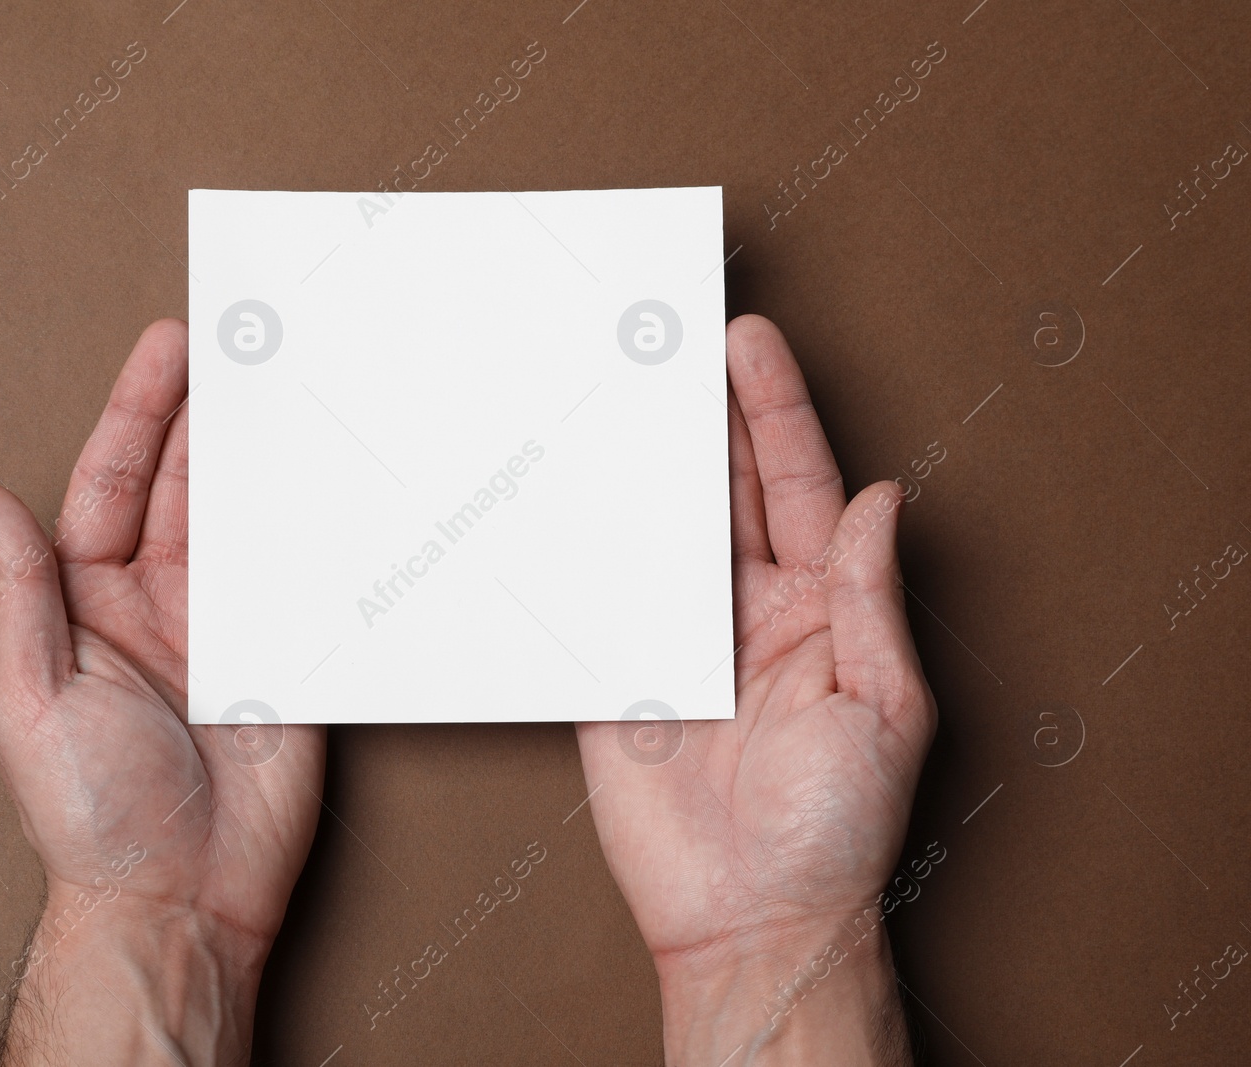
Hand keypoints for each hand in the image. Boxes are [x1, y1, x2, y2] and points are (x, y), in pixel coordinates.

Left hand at [0, 320, 324, 1065]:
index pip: (115, 485)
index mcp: (89, 604)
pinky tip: (335, 481)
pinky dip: (321, 532)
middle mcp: (160, 605)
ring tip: (292, 385)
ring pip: (249, 522)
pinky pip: (304, 582)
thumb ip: (21, 595)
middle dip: (211, 413)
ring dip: (268, 457)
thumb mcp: (30, 699)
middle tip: (243, 339)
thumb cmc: (90, 814)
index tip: (169, 349)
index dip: (141, 413)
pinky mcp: (288, 661)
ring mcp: (229, 630)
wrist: (179, 899)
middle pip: (189, 487)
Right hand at [576, 316, 935, 1064]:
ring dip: (643, 461)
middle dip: (705, 412)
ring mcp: (681, 637)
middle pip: (726, 488)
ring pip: (660, 527)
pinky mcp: (619, 673)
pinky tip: (574, 487)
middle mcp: (750, 610)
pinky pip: (602, 593)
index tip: (752, 345)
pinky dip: (585, 540)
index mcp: (822, 609)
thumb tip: (881, 506)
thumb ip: (868, 603)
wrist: (748, 920)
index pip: (800, 487)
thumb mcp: (883, 710)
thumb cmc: (834, 832)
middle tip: (676, 337)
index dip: (776, 412)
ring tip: (622, 388)